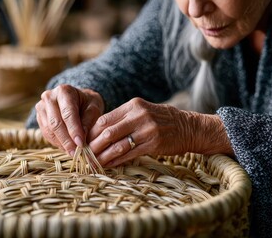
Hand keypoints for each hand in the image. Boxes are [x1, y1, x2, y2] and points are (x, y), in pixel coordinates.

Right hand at [35, 84, 103, 155]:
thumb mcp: (94, 108)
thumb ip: (89, 120)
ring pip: (49, 130)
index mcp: (64, 91)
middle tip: (76, 153)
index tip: (81, 144)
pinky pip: (46, 134)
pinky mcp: (39, 118)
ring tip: (73, 153)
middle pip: (56, 123)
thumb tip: (82, 138)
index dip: (74, 130)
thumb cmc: (87, 103)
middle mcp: (49, 97)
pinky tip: (66, 148)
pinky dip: (57, 143)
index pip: (68, 113)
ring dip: (61, 144)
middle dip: (67, 140)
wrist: (77, 100)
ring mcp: (41, 107)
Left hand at [88, 98, 233, 166]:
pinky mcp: (153, 144)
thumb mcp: (142, 111)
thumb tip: (98, 131)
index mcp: (133, 105)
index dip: (91, 132)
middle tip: (84, 155)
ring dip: (102, 156)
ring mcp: (147, 130)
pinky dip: (116, 161)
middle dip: (93, 145)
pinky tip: (108, 165)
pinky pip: (129, 154)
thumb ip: (122, 118)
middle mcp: (139, 116)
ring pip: (117, 145)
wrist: (187, 127)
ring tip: (93, 163)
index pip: (104, 119)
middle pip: (107, 132)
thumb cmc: (160, 120)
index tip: (84, 142)